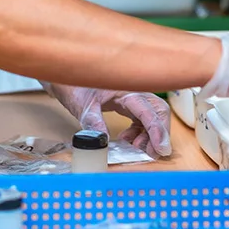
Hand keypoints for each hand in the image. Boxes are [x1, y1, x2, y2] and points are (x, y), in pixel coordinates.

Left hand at [42, 83, 172, 156]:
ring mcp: (132, 98)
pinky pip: (142, 119)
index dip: (157, 131)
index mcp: (126, 90)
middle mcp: (134, 92)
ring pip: (152, 116)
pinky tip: (128, 140)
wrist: (68, 75)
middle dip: (160, 133)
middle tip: (153, 153)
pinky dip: (140, 133)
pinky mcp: (128, 105)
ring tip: (136, 148)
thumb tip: (102, 141)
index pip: (149, 111)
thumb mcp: (83, 106)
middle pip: (159, 111)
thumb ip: (93, 122)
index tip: (160, 149)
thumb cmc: (76, 86)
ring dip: (150, 135)